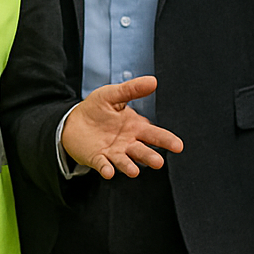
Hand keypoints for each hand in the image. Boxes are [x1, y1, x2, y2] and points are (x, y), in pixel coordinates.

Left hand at [61, 75, 183, 178]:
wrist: (74, 120)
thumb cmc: (98, 108)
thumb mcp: (113, 94)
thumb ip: (132, 90)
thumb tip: (153, 81)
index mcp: (135, 127)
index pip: (154, 134)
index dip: (166, 140)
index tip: (178, 146)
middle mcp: (127, 143)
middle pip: (142, 151)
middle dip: (150, 156)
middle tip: (158, 162)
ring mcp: (112, 152)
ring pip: (124, 161)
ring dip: (129, 166)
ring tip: (134, 171)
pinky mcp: (97, 158)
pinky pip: (103, 164)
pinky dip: (106, 168)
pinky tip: (109, 172)